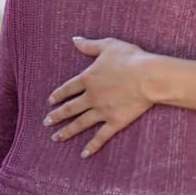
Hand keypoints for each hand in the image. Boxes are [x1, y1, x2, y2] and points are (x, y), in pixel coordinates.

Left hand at [44, 37, 154, 157]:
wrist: (148, 76)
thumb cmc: (131, 58)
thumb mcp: (109, 45)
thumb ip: (90, 45)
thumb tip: (74, 40)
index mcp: (88, 78)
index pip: (68, 88)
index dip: (58, 95)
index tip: (50, 101)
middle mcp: (91, 97)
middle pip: (70, 108)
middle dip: (57, 115)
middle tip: (47, 122)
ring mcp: (102, 111)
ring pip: (80, 123)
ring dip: (67, 131)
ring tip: (56, 138)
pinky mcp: (115, 121)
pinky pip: (101, 136)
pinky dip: (92, 146)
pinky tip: (84, 154)